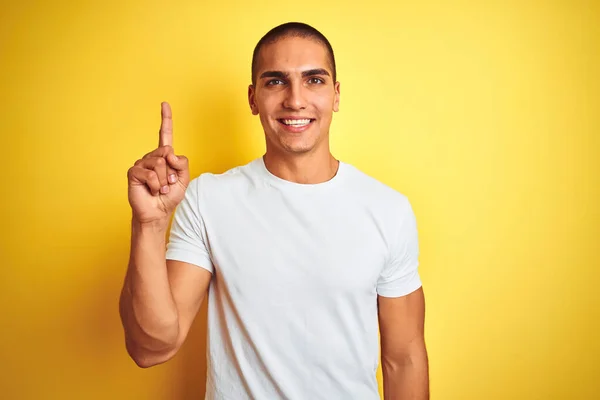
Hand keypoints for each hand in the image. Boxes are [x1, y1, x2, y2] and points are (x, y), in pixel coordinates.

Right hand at [127, 102, 189, 224]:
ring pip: (159, 164)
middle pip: (167, 154)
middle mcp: (152, 157)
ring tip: (160, 189)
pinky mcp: (134, 172)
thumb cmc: (169, 197)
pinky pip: (150, 174)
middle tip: (167, 184)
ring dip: (164, 181)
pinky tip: (152, 191)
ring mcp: (141, 164)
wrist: (157, 213)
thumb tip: (169, 153)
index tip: (164, 103)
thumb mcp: (183, 180)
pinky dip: (155, 185)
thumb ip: (182, 164)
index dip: (165, 119)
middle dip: (171, 172)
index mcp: (164, 157)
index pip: (165, 134)